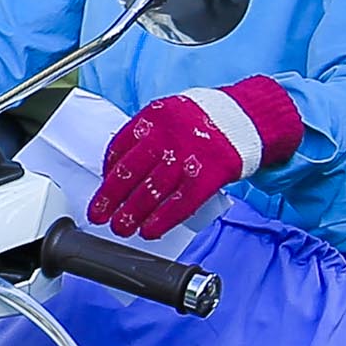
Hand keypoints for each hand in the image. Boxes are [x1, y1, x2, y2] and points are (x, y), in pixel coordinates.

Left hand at [90, 77, 302, 236]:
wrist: (247, 116)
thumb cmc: (204, 119)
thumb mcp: (170, 114)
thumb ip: (147, 135)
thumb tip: (118, 166)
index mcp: (154, 117)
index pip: (119, 148)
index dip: (106, 173)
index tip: (100, 189)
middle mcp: (167, 136)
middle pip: (129, 173)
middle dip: (110, 199)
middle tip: (98, 216)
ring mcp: (187, 157)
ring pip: (150, 192)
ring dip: (131, 214)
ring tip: (120, 228)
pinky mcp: (207, 176)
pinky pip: (179, 204)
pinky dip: (161, 220)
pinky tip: (148, 231)